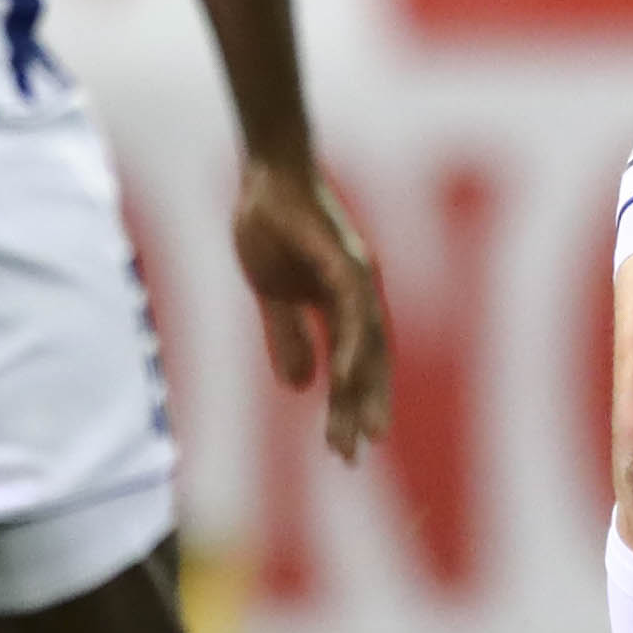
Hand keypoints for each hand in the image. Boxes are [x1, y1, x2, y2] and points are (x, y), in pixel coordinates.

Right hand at [233, 150, 393, 460]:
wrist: (264, 176)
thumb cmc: (270, 226)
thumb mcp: (271, 294)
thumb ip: (286, 337)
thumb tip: (298, 387)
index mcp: (342, 303)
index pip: (353, 363)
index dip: (351, 403)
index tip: (348, 446)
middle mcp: (360, 293)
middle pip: (368, 362)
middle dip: (360, 408)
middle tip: (353, 456)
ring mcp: (357, 274)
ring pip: (367, 343)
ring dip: (360, 388)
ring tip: (357, 431)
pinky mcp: (344, 257)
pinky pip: (353, 310)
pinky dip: (353, 345)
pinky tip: (344, 377)